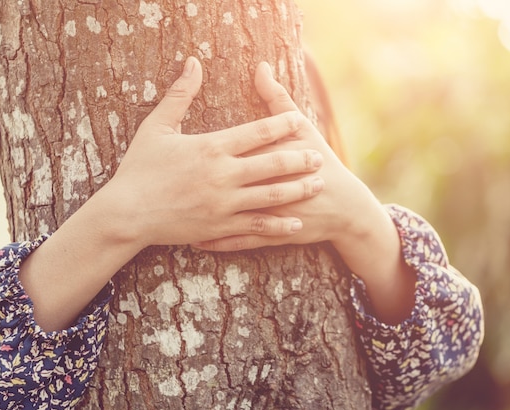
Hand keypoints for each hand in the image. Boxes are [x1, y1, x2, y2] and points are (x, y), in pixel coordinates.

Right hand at [19, 57, 326, 330]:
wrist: (126, 213)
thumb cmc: (139, 169)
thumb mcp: (156, 127)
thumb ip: (179, 95)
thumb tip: (193, 63)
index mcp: (211, 147)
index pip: (257, 132)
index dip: (282, 125)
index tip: (300, 121)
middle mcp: (223, 175)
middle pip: (272, 164)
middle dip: (299, 158)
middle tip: (319, 156)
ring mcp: (223, 203)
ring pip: (270, 196)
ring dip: (297, 189)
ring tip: (317, 184)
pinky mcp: (219, 227)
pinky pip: (255, 226)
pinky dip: (278, 226)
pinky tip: (295, 224)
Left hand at [193, 62, 416, 323]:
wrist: (344, 205)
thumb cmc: (319, 160)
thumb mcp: (302, 127)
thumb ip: (277, 98)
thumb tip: (259, 66)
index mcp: (277, 154)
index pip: (239, 148)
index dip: (208, 151)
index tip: (178, 150)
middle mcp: (273, 185)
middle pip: (230, 184)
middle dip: (198, 186)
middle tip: (165, 185)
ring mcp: (273, 213)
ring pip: (232, 217)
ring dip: (203, 220)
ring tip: (172, 219)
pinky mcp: (274, 235)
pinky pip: (241, 240)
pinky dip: (218, 243)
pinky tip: (195, 243)